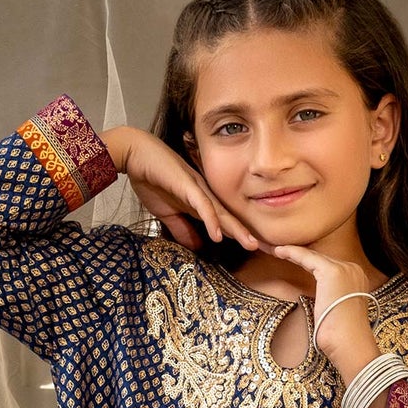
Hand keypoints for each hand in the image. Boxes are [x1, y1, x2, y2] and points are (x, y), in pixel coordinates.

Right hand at [106, 127, 258, 252]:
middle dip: (252, 235)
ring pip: (222, 213)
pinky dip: (210, 220)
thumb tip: (197, 247)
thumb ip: (182, 229)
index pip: (228, 224)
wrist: (135, 154)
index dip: (245, 237)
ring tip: (253, 245)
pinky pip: (201, 205)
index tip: (263, 252)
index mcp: (204, 203)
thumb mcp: (168, 213)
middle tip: (273, 250)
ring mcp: (198, 189)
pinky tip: (218, 235)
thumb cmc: (151, 179)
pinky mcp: (186, 185)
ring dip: (237, 229)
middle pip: (233, 219)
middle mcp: (207, 196)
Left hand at [264, 242, 380, 379]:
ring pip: (313, 256)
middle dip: (298, 254)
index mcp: (355, 279)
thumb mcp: (335, 313)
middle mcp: (353, 269)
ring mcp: (344, 269)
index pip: (326, 265)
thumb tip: (318, 300)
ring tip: (274, 249)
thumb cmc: (341, 338)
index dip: (306, 262)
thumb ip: (329, 299)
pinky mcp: (332, 272)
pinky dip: (292, 253)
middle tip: (277, 250)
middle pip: (319, 258)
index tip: (289, 260)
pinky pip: (307, 258)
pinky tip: (279, 251)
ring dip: (291, 251)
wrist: (349, 345)